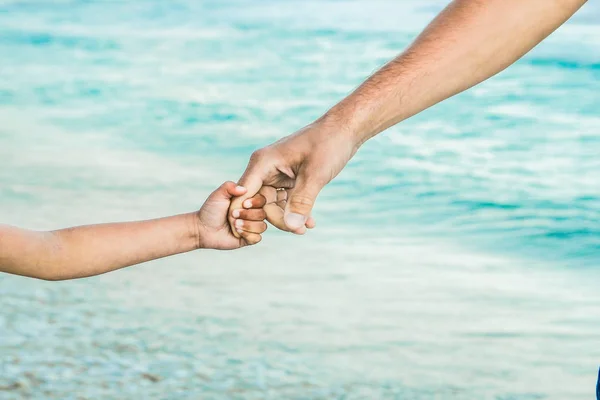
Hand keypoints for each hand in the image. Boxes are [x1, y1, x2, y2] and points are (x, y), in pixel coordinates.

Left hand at [197, 182, 267, 249]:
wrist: (202, 228)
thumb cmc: (211, 210)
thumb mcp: (218, 195)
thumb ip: (229, 186)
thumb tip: (244, 189)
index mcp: (248, 202)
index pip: (262, 200)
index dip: (256, 202)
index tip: (243, 203)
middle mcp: (252, 214)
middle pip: (263, 214)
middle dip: (248, 214)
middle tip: (233, 214)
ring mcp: (251, 227)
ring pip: (262, 226)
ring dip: (248, 225)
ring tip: (234, 224)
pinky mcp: (248, 239)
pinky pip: (257, 238)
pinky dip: (248, 235)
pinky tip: (237, 232)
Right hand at [228, 120, 357, 235]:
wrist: (344, 130)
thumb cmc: (328, 144)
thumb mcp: (315, 175)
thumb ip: (301, 201)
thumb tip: (292, 227)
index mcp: (262, 163)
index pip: (243, 195)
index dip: (244, 216)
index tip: (255, 235)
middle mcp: (264, 168)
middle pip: (257, 204)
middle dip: (275, 220)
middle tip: (298, 231)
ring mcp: (275, 174)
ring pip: (271, 205)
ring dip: (287, 218)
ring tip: (305, 228)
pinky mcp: (288, 179)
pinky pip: (285, 201)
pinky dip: (295, 211)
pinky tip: (310, 222)